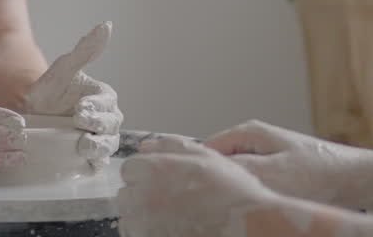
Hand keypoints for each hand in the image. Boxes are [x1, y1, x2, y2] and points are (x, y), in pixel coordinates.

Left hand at [23, 22, 122, 167]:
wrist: (29, 114)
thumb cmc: (48, 89)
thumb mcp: (63, 68)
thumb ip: (85, 50)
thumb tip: (106, 25)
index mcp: (103, 97)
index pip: (107, 102)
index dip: (96, 106)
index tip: (81, 108)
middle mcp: (106, 119)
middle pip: (110, 125)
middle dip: (98, 125)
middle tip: (81, 123)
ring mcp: (99, 140)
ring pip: (108, 145)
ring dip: (98, 146)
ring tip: (82, 145)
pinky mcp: (90, 160)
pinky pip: (98, 164)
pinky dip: (95, 164)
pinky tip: (86, 163)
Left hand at [117, 136, 294, 236]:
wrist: (246, 225)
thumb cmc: (230, 192)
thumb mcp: (204, 155)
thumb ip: (169, 145)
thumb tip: (146, 146)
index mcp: (153, 171)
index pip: (129, 169)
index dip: (147, 173)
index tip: (162, 180)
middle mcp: (143, 199)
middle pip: (126, 194)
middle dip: (143, 195)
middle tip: (172, 199)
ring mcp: (144, 226)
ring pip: (130, 219)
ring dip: (144, 217)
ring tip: (174, 216)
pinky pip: (137, 236)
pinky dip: (148, 233)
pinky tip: (172, 228)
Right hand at [206, 120, 368, 206]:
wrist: (355, 179)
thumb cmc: (317, 174)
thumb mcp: (269, 171)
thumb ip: (234, 167)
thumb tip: (205, 166)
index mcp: (247, 132)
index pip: (204, 147)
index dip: (197, 167)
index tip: (195, 188)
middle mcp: (253, 138)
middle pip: (219, 161)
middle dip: (219, 179)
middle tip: (219, 199)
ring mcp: (265, 153)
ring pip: (236, 173)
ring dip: (238, 187)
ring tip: (244, 201)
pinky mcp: (276, 168)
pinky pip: (252, 180)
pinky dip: (252, 192)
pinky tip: (259, 202)